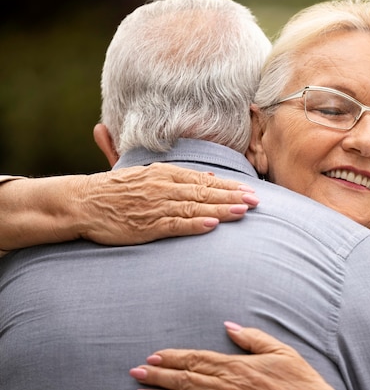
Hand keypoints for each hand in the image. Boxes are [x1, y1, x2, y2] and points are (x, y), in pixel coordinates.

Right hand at [74, 163, 259, 244]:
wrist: (84, 202)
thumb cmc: (118, 190)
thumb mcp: (150, 175)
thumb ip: (182, 176)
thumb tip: (211, 177)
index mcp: (166, 174)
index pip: (204, 180)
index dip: (229, 186)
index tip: (250, 190)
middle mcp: (164, 187)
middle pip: (205, 192)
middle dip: (232, 197)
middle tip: (256, 201)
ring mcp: (155, 206)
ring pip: (194, 208)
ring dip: (219, 210)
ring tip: (241, 211)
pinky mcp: (146, 225)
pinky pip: (174, 225)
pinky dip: (194, 225)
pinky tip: (211, 225)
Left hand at [129, 322, 332, 389]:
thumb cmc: (299, 382)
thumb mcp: (282, 352)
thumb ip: (254, 339)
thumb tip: (229, 327)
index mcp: (238, 367)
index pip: (198, 360)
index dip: (174, 358)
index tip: (153, 356)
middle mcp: (228, 386)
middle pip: (187, 378)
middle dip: (159, 375)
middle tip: (136, 372)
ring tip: (142, 386)